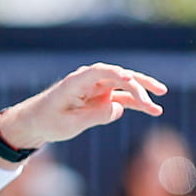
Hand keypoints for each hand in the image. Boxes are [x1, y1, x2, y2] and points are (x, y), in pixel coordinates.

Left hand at [0, 63, 165, 148]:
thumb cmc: (48, 121)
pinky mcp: (101, 98)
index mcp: (77, 81)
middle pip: (119, 77)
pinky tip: (152, 110)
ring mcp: (97, 88)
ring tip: (159, 106)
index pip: (101, 71)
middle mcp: (90, 81)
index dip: (117, 74)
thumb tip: (119, 109)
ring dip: (142, 95)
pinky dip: (136, 104)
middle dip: (139, 86)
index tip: (130, 80)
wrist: (37, 122)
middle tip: (155, 96)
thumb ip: (95, 116)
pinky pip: (122, 98)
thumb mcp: (70, 124)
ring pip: (125, 87)